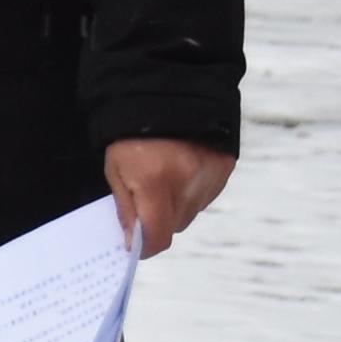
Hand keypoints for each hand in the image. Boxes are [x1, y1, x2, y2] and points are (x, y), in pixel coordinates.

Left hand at [104, 136, 234, 258]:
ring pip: (191, 212)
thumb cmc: (133, 135)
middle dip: (158, 221)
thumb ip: (126, 208)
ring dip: (176, 206)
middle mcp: (187, 183)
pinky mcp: (224, 168)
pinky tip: (180, 172)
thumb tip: (133, 241)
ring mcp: (210, 176)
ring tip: (162, 179)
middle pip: (175, 226)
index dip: (146, 247)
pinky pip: (206, 196)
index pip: (157, 235)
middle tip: (144, 200)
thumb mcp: (116, 170)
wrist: (168, 95)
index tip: (137, 245)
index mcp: (155, 183)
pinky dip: (192, 192)